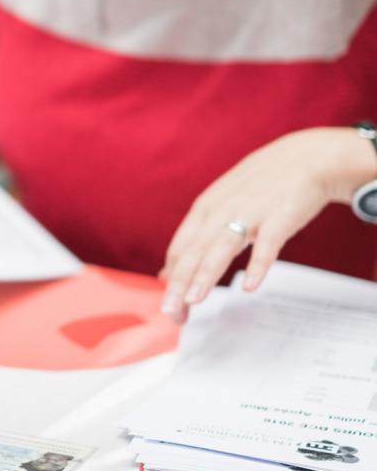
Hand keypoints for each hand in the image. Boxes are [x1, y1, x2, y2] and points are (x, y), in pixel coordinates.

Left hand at [159, 128, 373, 321]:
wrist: (304, 158)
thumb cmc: (259, 186)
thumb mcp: (221, 206)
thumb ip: (196, 239)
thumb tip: (167, 272)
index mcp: (205, 210)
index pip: (180, 249)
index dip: (172, 279)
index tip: (167, 306)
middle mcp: (221, 211)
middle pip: (195, 252)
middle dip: (180, 284)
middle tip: (171, 312)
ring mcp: (250, 213)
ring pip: (221, 247)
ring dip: (206, 274)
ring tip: (194, 300)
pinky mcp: (279, 217)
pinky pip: (267, 244)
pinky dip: (258, 265)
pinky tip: (249, 286)